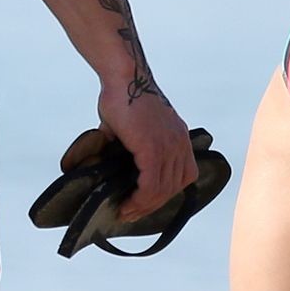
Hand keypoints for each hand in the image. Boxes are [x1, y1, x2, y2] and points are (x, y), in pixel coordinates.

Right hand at [91, 83, 196, 222]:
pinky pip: (151, 184)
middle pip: (173, 188)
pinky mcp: (153, 148)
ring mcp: (169, 146)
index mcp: (179, 139)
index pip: (182, 177)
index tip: (143, 205)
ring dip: (143, 206)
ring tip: (125, 212)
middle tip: (129, 214)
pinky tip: (127, 203)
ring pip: (162, 190)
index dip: (163, 195)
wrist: (124, 76)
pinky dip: (139, 199)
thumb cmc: (124, 96)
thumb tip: (107, 166)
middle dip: (150, 206)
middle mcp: (179, 144)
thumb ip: (127, 147)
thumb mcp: (133, 128)